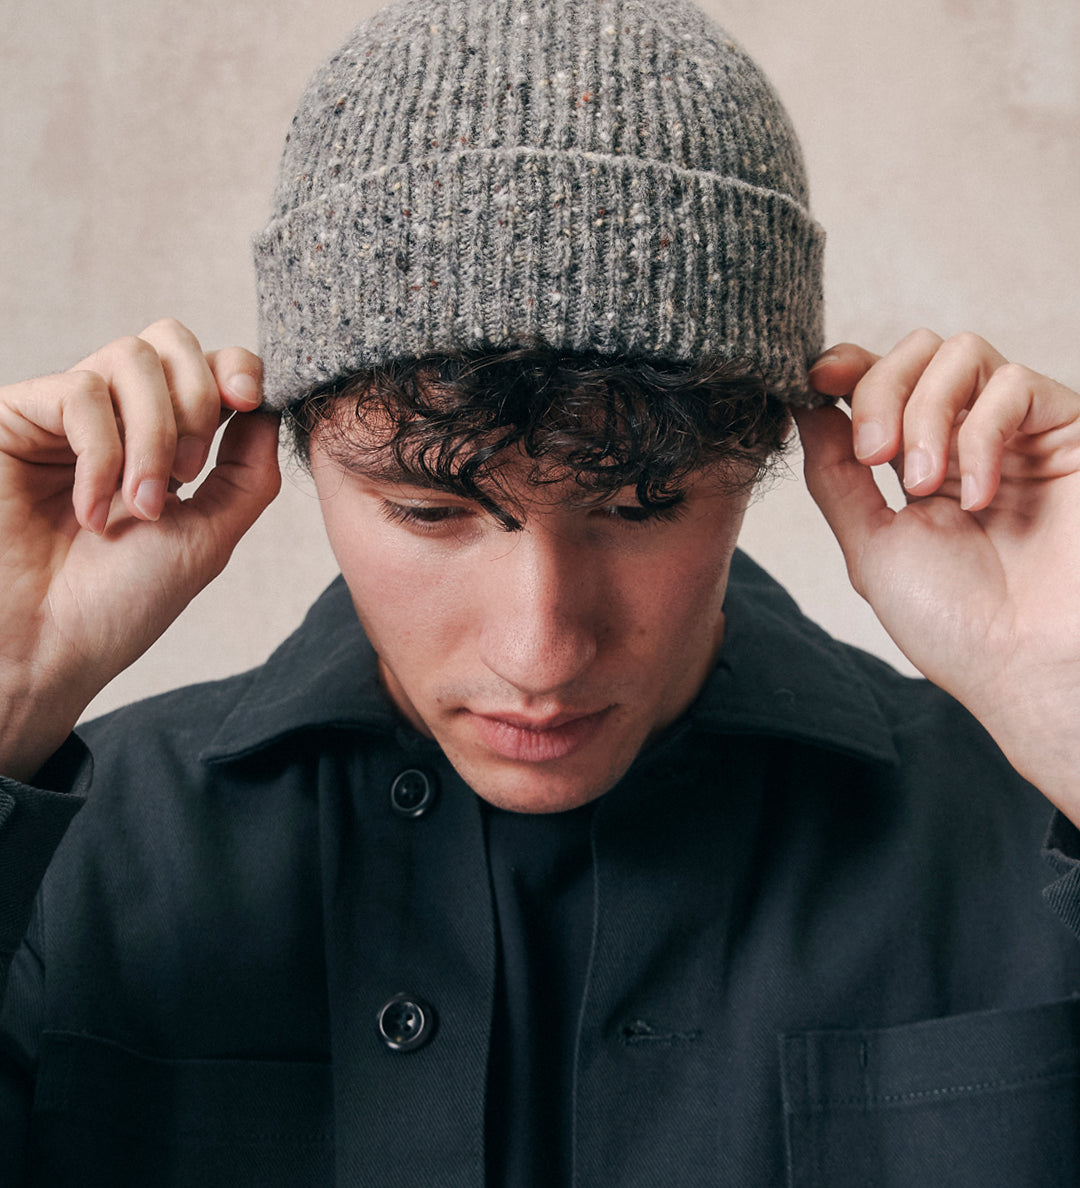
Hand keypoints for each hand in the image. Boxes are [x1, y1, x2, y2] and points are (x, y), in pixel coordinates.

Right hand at [0, 319, 280, 780]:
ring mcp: (64, 416)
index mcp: (164, 442)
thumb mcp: (210, 534)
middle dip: (197, 400)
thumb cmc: (122, 604)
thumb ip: (249, 470)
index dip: (235, 368)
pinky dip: (102, 454)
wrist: (47, 650)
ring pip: (129, 357)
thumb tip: (268, 407)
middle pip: (169, 340)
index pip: (207, 366)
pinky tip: (93, 511)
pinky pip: (79, 392)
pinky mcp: (17, 419)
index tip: (249, 400)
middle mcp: (115, 420)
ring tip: (142, 504)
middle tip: (190, 473)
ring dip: (154, 435)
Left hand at [796, 329, 1079, 820]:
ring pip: (961, 353)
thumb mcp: (871, 545)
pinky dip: (981, 435)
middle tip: (873, 454)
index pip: (882, 380)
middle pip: (916, 352)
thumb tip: (805, 409)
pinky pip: (1014, 385)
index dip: (847, 366)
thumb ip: (835, 475)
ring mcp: (1016, 433)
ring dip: (925, 412)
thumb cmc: (953, 622)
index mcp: (918, 465)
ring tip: (922, 484)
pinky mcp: (1064, 431)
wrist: (1025, 665)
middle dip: (879, 391)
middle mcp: (966, 440)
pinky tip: (977, 497)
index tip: (815, 380)